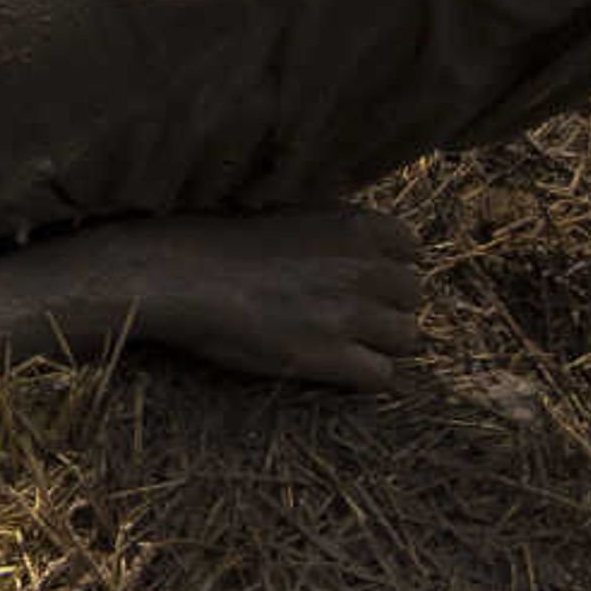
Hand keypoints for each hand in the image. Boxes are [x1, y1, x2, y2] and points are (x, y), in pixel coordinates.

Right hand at [93, 207, 424, 388]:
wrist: (177, 276)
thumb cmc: (215, 241)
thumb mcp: (285, 213)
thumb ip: (329, 229)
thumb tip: (348, 247)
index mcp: (353, 225)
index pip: (411, 248)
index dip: (389, 267)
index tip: (363, 279)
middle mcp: (362, 267)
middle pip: (412, 297)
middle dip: (388, 308)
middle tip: (351, 318)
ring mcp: (349, 314)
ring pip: (407, 339)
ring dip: (381, 345)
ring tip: (346, 347)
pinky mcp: (329, 357)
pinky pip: (382, 377)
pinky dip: (366, 378)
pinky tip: (336, 372)